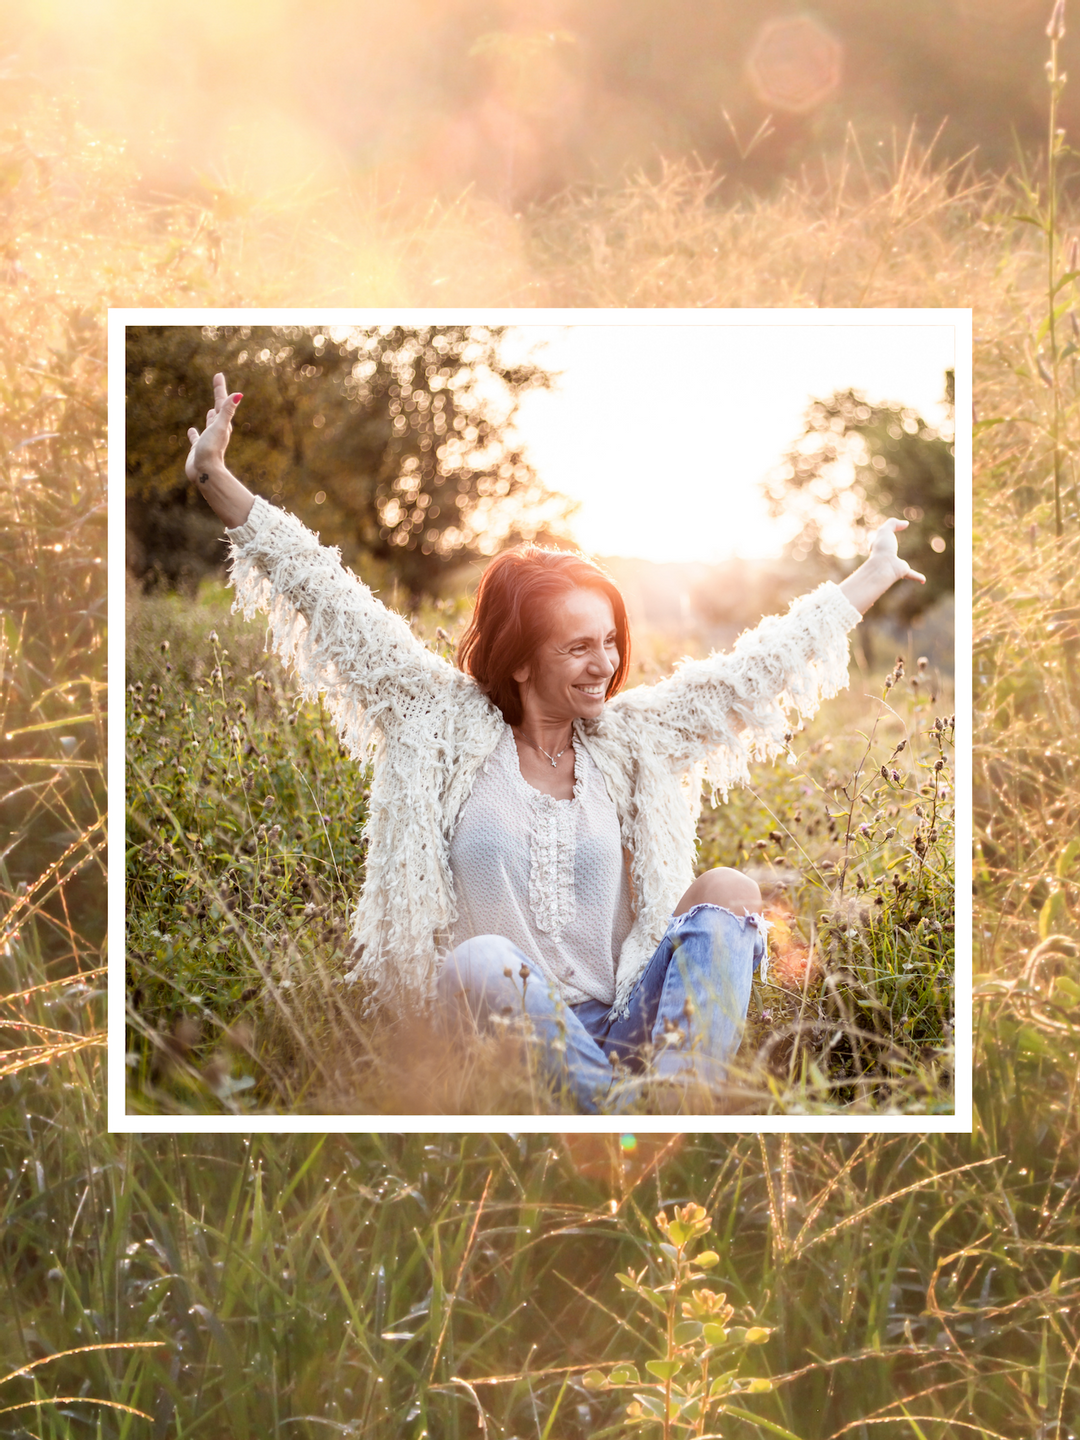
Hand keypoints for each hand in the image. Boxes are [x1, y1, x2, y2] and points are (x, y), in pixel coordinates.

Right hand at [182, 371, 255, 528]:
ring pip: (210, 425)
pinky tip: (191, 430)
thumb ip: (228, 411)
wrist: (205, 473)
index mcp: (222, 425)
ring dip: (210, 417)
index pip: (222, 403)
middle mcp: (217, 431)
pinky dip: (194, 434)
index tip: (218, 375)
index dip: (220, 388)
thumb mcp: (219, 427)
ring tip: (210, 410)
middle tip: (218, 386)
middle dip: (219, 398)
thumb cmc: (212, 450)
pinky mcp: (198, 449)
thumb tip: (239, 394)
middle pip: (219, 411)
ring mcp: (208, 440)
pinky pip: (196, 439)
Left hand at [867, 518, 926, 587]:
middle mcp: (885, 557)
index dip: (880, 537)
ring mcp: (893, 565)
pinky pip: (910, 574)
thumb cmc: (882, 548)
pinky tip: (923, 580)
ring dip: (902, 569)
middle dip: (887, 553)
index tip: (883, 535)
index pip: (879, 541)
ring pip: (899, 566)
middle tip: (890, 551)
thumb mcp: (885, 530)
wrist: (884, 566)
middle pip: (886, 554)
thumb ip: (893, 523)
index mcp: (878, 548)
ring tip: (905, 569)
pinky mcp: (901, 572)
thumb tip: (905, 523)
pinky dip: (916, 576)